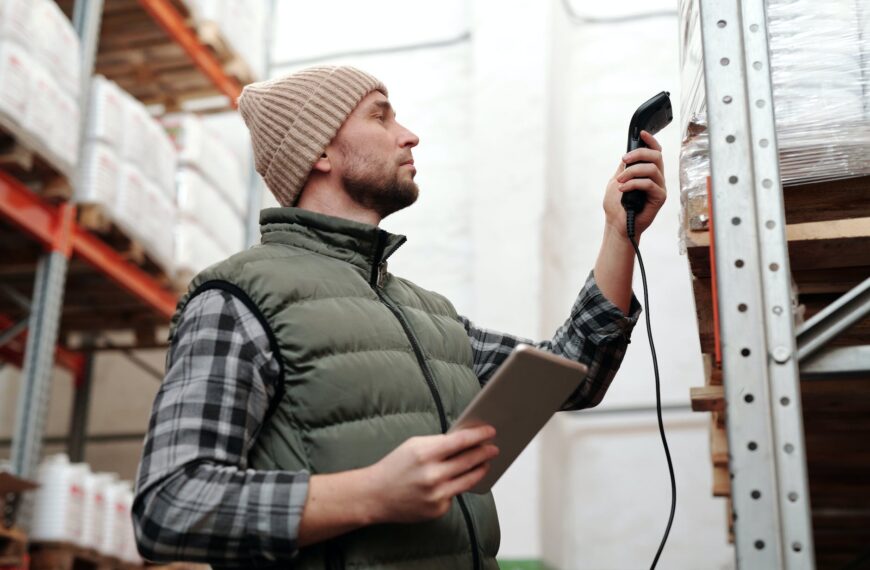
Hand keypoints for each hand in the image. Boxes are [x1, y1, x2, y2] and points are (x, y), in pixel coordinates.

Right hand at [365, 426, 498, 522]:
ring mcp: (436, 494)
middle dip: (485, 452)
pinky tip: (456, 480)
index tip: (490, 431)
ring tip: (486, 463)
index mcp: (425, 453)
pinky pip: (454, 494)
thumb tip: (466, 441)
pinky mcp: (437, 509)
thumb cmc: (395, 467)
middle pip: (469, 460)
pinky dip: (456, 486)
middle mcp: (432, 475)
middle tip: (494, 448)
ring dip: (480, 469)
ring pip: (469, 480)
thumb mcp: (414, 446)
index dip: (479, 435)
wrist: (375, 495)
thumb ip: (439, 444)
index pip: (460, 441)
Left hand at [603, 130, 666, 239]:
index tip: (642, 133)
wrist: (617, 224)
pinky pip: (649, 184)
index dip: (651, 141)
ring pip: (652, 168)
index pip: (655, 152)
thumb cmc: (617, 205)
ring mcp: (659, 187)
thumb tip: (629, 154)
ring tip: (620, 181)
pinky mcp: (660, 198)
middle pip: (656, 156)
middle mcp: (656, 178)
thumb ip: (625, 168)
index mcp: (647, 172)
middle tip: (624, 161)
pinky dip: (633, 184)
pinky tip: (623, 189)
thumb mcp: (617, 180)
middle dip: (639, 154)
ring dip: (632, 172)